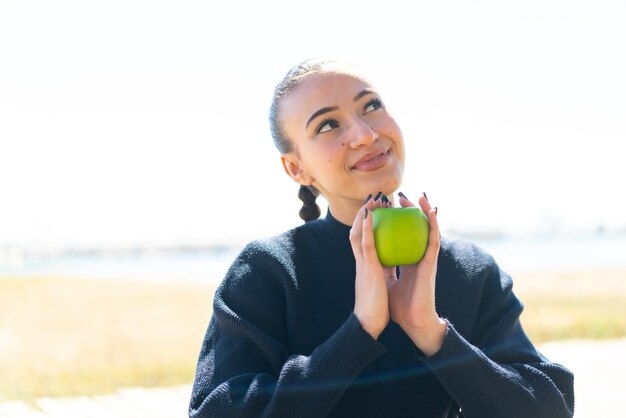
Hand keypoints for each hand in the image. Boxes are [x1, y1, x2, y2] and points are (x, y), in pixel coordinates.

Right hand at [349, 193, 394, 338]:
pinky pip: (366, 244)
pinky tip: (370, 215)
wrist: (368, 324)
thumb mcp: (379, 287)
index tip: (373, 212)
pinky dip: (366, 228)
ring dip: (364, 215)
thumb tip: (386, 270)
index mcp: (365, 267)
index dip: (366, 225)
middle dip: (364, 215)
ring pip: (359, 233)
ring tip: (372, 199)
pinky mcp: (369, 269)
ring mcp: (363, 265)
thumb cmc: (375, 310)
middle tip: (372, 199)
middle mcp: (361, 262)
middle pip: (358, 232)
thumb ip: (381, 275)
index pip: (363, 241)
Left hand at [386, 193, 446, 355]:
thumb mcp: (383, 280)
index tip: (383, 208)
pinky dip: (433, 221)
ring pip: (426, 229)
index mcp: (403, 261)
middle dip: (406, 212)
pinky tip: (430, 209)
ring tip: (416, 196)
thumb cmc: (396, 306)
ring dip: (422, 210)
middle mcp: (415, 257)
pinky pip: (433, 237)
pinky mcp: (431, 262)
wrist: (410, 321)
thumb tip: (367, 257)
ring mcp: (425, 258)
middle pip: (412, 229)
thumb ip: (379, 267)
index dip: (392, 222)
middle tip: (396, 198)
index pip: (398, 237)